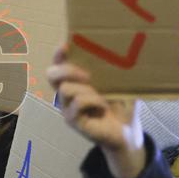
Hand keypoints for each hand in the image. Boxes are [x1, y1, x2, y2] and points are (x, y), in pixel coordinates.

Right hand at [46, 47, 145, 177]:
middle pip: (52, 75)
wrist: (126, 132)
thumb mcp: (117, 84)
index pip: (59, 64)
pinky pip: (77, 103)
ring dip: (87, 89)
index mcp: (75, 81)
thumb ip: (112, 70)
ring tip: (102, 96)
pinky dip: (93, 101)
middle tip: (87, 74)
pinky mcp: (72, 120)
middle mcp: (66, 93)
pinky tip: (103, 107)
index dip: (59, 54)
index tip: (67, 45)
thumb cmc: (120, 105)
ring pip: (66, 89)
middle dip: (67, 70)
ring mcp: (67, 108)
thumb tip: (119, 49)